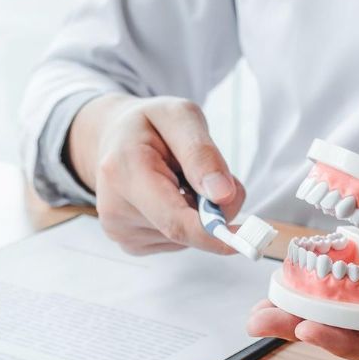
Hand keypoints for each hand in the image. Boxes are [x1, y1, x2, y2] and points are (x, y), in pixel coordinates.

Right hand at [68, 93, 245, 254]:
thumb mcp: (180, 116)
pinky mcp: (129, 243)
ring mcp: (119, 230)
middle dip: (212, 211)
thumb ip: (202, 153)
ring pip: (184, 238)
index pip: (174, 221)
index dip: (214, 233)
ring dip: (196, 213)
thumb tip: (223, 196)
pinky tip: (168, 197)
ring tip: (177, 180)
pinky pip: (175, 242)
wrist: (113, 138)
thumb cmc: (148, 124)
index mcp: (124, 171)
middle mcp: (113, 209)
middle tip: (212, 177)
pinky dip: (184, 221)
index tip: (245, 235)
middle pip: (185, 230)